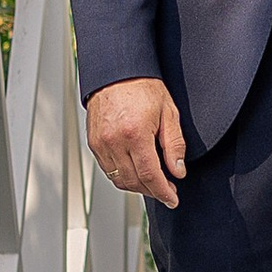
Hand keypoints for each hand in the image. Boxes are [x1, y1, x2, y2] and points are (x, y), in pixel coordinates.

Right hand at [88, 76, 187, 207]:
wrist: (117, 73)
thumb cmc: (143, 88)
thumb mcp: (168, 113)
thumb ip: (174, 145)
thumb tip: (177, 171)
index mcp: (135, 134)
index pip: (150, 175)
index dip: (163, 192)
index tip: (172, 199)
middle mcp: (114, 141)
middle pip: (134, 182)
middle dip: (152, 191)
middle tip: (167, 191)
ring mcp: (101, 144)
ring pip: (119, 180)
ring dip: (137, 186)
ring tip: (153, 183)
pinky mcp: (94, 143)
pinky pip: (109, 170)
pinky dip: (123, 176)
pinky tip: (136, 172)